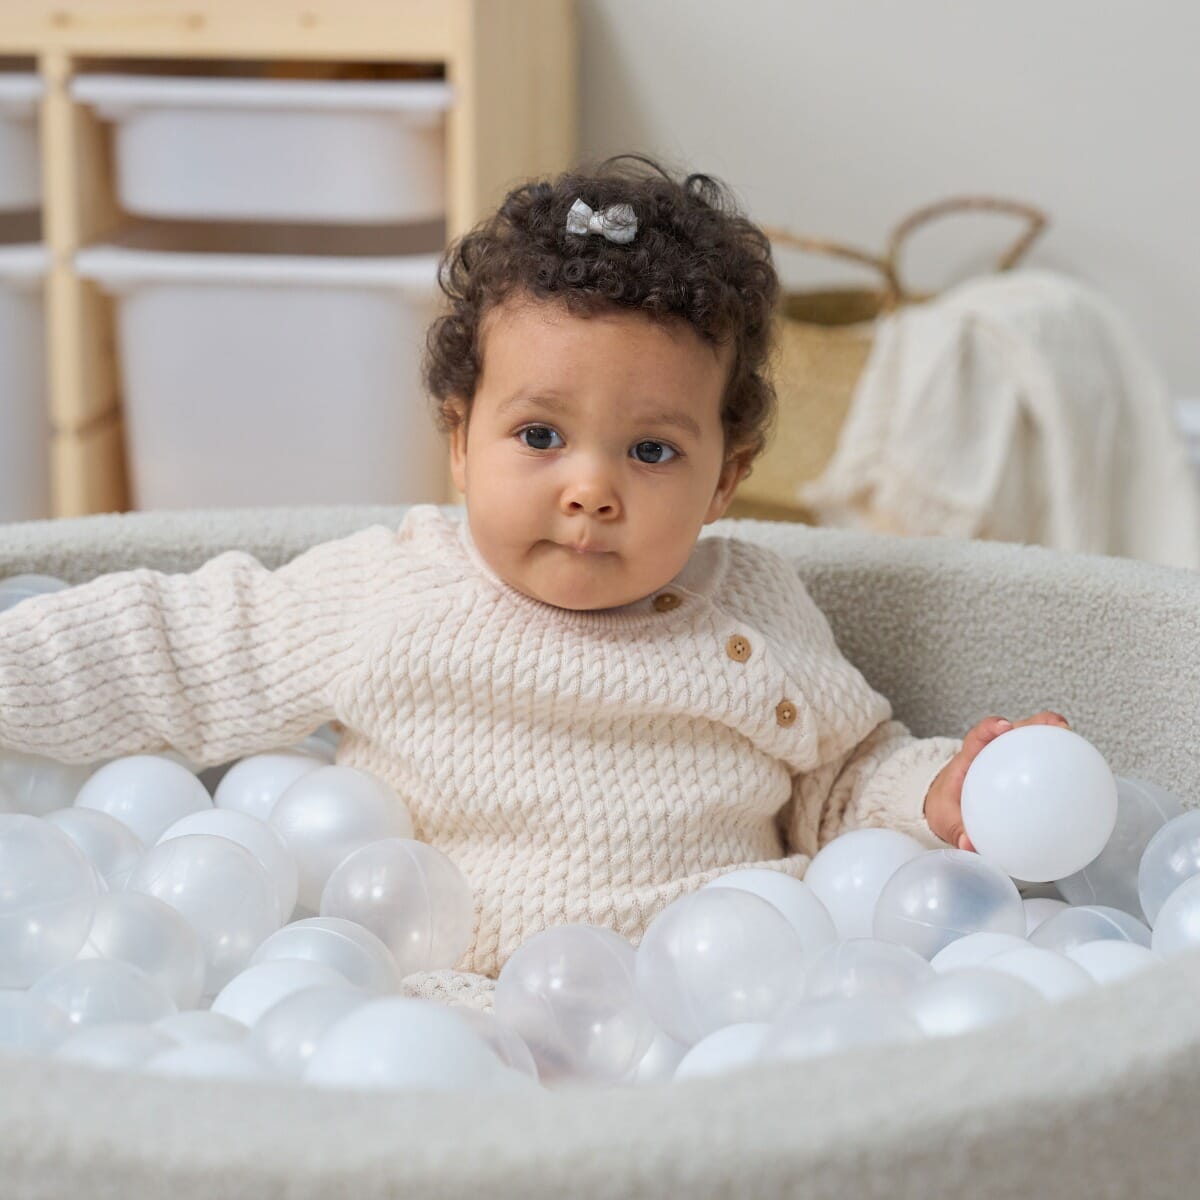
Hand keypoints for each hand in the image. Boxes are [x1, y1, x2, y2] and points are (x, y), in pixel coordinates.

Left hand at [923, 711, 1070, 850]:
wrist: (950, 807)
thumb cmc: (946, 806)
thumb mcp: (945, 818)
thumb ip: (957, 831)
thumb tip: (969, 845)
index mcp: (969, 758)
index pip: (979, 736)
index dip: (991, 727)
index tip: (1004, 727)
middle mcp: (993, 751)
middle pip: (1017, 729)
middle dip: (1038, 723)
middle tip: (1059, 727)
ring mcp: (1010, 758)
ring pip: (1035, 741)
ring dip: (1056, 737)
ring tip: (1078, 744)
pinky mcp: (1025, 770)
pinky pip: (1044, 766)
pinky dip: (1061, 768)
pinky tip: (1080, 781)